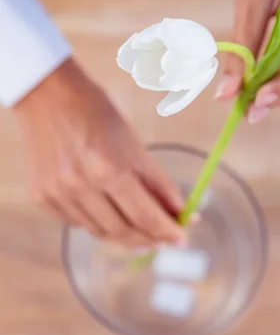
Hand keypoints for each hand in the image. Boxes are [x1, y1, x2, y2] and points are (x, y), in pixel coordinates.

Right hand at [14, 58, 185, 247]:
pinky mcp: (42, 198)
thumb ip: (156, 182)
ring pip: (100, 232)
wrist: (46, 95)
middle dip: (148, 239)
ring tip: (142, 233)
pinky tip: (109, 216)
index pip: (145, 215)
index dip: (167, 231)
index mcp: (107, 168)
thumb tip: (179, 212)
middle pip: (122, 231)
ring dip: (125, 235)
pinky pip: (78, 223)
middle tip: (164, 239)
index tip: (182, 239)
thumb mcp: (133, 144)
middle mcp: (79, 186)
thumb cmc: (95, 112)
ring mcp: (57, 194)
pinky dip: (98, 224)